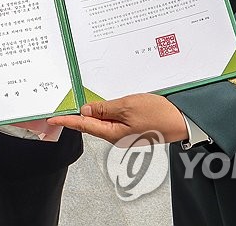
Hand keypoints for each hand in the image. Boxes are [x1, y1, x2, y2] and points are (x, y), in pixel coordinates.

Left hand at [48, 93, 188, 144]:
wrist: (182, 119)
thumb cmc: (158, 114)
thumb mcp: (127, 106)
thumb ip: (105, 109)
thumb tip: (86, 111)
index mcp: (113, 133)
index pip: (84, 126)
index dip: (67, 121)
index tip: (53, 119)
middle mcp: (117, 135)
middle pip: (92, 123)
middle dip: (79, 114)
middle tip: (64, 105)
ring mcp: (125, 132)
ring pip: (103, 119)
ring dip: (94, 110)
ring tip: (84, 100)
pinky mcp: (132, 126)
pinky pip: (114, 118)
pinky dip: (107, 109)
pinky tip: (105, 103)